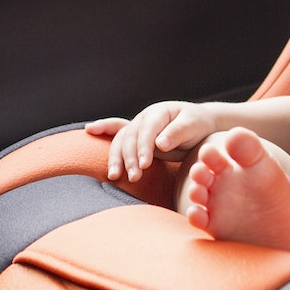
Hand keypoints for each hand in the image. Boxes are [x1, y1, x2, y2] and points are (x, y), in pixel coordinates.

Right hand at [85, 101, 218, 181]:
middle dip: (129, 158)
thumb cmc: (199, 125)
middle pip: (130, 136)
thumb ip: (177, 133)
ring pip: (121, 140)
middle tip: (134, 177)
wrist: (200, 125)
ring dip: (117, 158)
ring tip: (115, 176)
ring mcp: (138, 126)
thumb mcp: (194, 126)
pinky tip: (89, 129)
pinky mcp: (136, 136)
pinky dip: (104, 130)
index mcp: (159, 112)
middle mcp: (144, 117)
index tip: (144, 164)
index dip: (143, 147)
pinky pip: (117, 132)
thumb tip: (160, 144)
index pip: (147, 130)